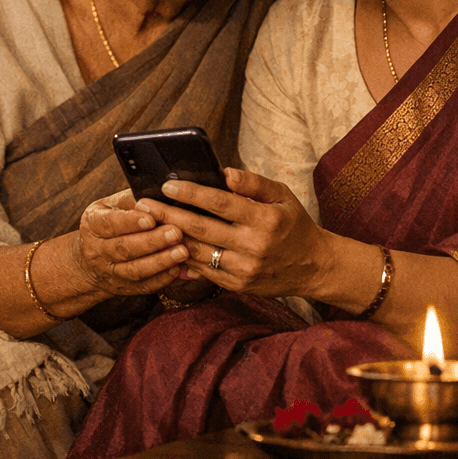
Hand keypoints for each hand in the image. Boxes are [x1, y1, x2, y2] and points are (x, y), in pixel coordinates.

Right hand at [73, 188, 187, 296]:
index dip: (130, 222)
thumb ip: (133, 199)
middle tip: (176, 233)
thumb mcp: (113, 205)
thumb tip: (161, 193)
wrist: (91, 258)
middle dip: (152, 241)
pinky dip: (161, 279)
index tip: (152, 218)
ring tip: (182, 252)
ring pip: (134, 270)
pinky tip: (177, 270)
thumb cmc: (110, 222)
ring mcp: (109, 271)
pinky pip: (142, 286)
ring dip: (160, 262)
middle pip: (124, 248)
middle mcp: (97, 249)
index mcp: (93, 223)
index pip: (110, 223)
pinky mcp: (122, 287)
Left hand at [146, 168, 334, 298]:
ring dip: (170, 237)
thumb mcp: (282, 196)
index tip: (167, 185)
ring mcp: (245, 269)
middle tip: (144, 204)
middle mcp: (254, 246)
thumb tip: (224, 173)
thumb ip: (253, 183)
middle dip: (168, 215)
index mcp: (265, 219)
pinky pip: (204, 270)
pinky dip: (184, 257)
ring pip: (198, 252)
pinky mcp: (238, 285)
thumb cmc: (293, 224)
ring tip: (149, 224)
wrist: (314, 267)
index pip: (220, 203)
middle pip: (201, 228)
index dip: (190, 193)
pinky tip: (167, 244)